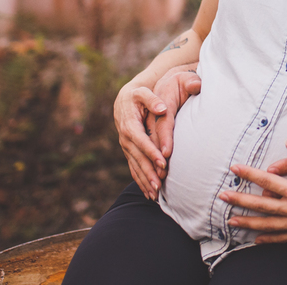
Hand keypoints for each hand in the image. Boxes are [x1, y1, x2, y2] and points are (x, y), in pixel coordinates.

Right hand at [113, 69, 200, 200]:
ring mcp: (126, 148)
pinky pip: (134, 169)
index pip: (141, 141)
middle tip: (159, 184)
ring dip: (144, 180)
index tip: (163, 162)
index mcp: (130, 125)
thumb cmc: (137, 96)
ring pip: (135, 167)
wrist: (124, 101)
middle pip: (138, 158)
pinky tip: (149, 193)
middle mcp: (126, 139)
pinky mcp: (129, 152)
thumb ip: (152, 99)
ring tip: (155, 194)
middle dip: (148, 172)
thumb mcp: (142, 93)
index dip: (151, 152)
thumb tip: (162, 108)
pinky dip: (140, 181)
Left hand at [221, 139, 286, 242]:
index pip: (266, 181)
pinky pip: (282, 238)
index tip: (234, 168)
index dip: (249, 173)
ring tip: (231, 220)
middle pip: (260, 205)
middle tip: (222, 196)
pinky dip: (268, 238)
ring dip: (248, 222)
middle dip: (240, 200)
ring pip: (267, 224)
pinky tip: (257, 239)